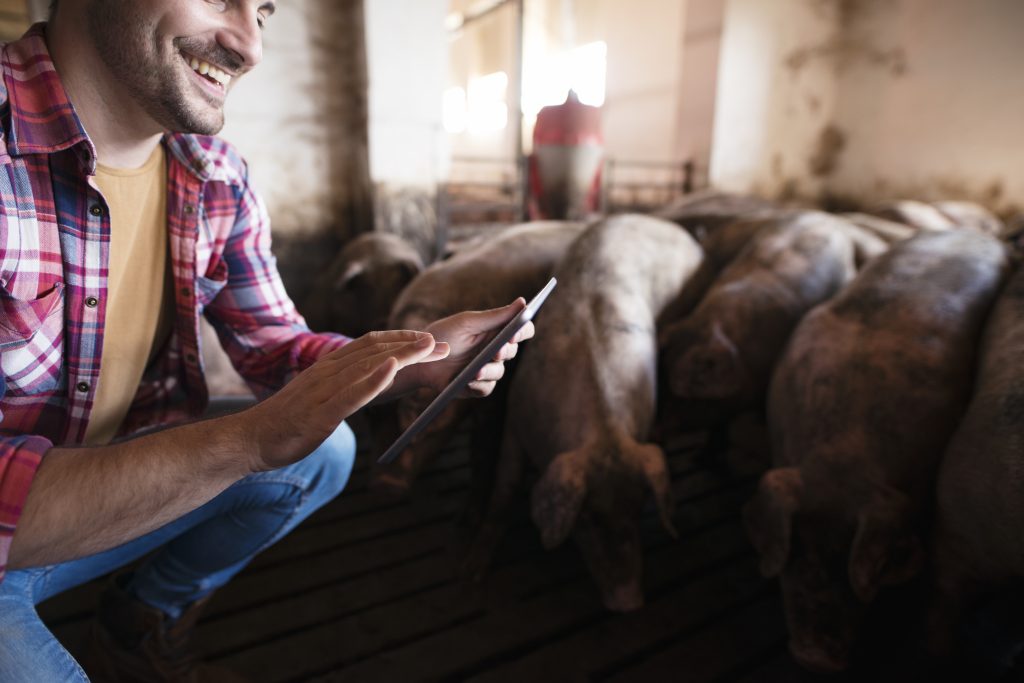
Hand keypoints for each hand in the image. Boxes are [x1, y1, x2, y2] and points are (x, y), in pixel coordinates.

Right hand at [240, 330, 446, 470]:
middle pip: (375, 351)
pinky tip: (393, 371)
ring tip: (427, 348)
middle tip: (441, 343)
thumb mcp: (319, 397)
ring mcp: (323, 392)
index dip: (401, 339)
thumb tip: (367, 381)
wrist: (250, 439)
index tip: (427, 339)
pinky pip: (350, 395)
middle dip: (411, 345)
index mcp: (328, 367)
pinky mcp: (319, 414)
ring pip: (367, 367)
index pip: (369, 344)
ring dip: (401, 355)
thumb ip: (342, 386)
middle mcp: (327, 372)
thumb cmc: (286, 422)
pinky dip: (373, 381)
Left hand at [394, 298, 534, 398]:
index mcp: (495, 330)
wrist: (420, 359)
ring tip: (474, 371)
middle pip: (513, 351)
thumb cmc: (443, 334)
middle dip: (504, 352)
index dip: (523, 331)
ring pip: (499, 372)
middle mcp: (495, 349)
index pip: (522, 329)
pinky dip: (477, 385)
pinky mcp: (477, 385)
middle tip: (495, 352)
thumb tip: (522, 302)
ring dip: (488, 371)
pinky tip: (466, 382)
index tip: (515, 333)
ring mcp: (487, 368)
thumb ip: (495, 316)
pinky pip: (486, 388)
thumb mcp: (467, 322)